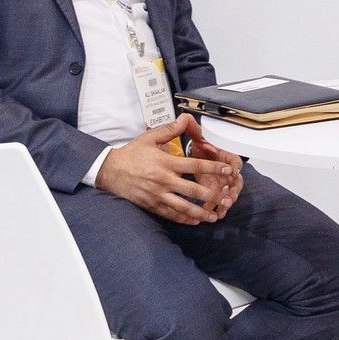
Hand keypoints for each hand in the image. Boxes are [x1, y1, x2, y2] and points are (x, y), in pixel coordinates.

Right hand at [96, 115, 236, 224]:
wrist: (110, 171)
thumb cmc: (131, 154)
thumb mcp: (149, 138)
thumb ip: (169, 129)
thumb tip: (185, 118)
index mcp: (166, 162)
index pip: (195, 165)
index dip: (213, 168)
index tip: (228, 171)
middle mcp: (163, 180)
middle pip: (193, 190)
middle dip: (212, 195)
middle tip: (226, 198)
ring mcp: (157, 195)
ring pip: (183, 207)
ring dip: (200, 212)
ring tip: (213, 216)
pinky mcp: (152, 205)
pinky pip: (170, 214)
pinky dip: (184, 219)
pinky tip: (194, 221)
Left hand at [188, 127, 243, 215]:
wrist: (198, 152)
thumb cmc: (200, 145)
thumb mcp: (195, 136)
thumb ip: (192, 128)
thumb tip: (185, 117)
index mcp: (224, 156)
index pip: (234, 161)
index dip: (234, 167)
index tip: (232, 171)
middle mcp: (226, 170)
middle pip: (235, 181)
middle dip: (232, 190)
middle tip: (229, 196)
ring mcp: (222, 182)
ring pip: (228, 194)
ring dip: (226, 202)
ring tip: (222, 209)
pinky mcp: (216, 191)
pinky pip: (218, 202)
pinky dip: (216, 209)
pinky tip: (213, 215)